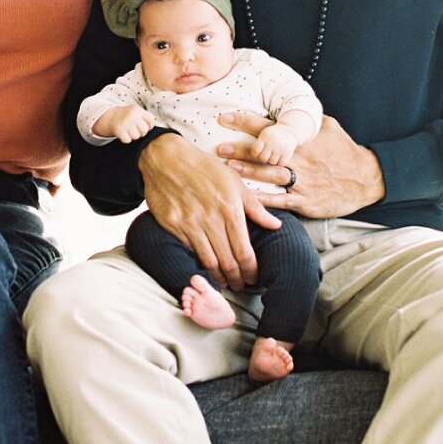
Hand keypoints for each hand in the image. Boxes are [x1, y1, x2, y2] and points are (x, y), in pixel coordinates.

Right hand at [93, 104, 155, 142]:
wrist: (111, 117)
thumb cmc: (128, 116)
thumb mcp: (137, 111)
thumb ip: (146, 116)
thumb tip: (152, 126)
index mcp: (137, 110)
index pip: (150, 121)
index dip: (149, 126)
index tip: (145, 126)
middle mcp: (132, 115)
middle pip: (144, 130)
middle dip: (141, 132)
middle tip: (136, 129)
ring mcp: (125, 123)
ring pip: (136, 136)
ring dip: (133, 136)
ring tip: (129, 131)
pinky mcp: (119, 130)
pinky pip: (128, 140)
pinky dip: (126, 139)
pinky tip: (124, 134)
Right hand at [138, 134, 281, 289]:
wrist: (166, 158)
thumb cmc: (203, 168)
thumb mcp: (234, 181)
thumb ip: (255, 207)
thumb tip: (276, 225)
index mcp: (230, 207)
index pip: (244, 250)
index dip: (251, 269)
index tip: (254, 277)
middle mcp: (211, 218)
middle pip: (228, 261)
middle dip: (237, 278)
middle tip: (241, 285)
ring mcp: (190, 223)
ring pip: (208, 261)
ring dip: (219, 277)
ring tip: (226, 282)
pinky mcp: (172, 225)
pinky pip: (189, 251)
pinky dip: (199, 264)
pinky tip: (205, 269)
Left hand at [217, 113, 385, 218]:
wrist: (366, 178)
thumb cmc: (344, 150)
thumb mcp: (327, 126)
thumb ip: (305, 119)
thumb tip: (289, 103)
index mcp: (301, 139)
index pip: (268, 126)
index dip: (244, 122)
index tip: (224, 117)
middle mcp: (299, 158)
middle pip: (265, 152)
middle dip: (240, 149)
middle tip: (218, 147)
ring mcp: (302, 180)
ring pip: (270, 176)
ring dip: (248, 173)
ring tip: (228, 170)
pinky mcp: (306, 200)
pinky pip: (281, 200)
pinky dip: (264, 201)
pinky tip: (248, 200)